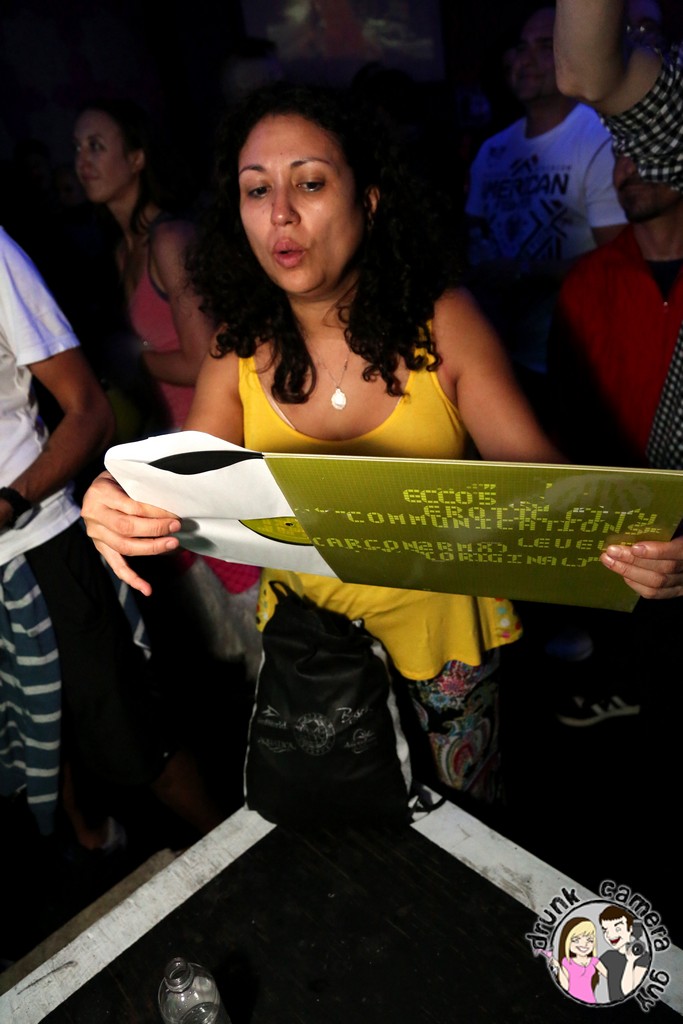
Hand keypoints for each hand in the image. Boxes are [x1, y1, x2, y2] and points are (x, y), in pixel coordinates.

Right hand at [81, 471, 181, 595]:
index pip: (132, 506)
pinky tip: (147, 589)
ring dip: (152, 548)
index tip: (174, 512)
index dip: (155, 512)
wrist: (95, 488)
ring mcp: (96, 534)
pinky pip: (116, 566)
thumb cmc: (117, 480)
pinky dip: (132, 579)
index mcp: (100, 493)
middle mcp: (93, 515)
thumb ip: (141, 487)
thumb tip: (172, 501)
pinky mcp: (101, 548)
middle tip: (176, 526)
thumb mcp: (125, 475)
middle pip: (127, 528)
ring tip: (172, 544)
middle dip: (155, 529)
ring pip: (124, 547)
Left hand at [600, 536, 682, 598]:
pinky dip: (636, 585)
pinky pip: (655, 593)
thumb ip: (661, 528)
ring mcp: (681, 582)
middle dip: (633, 561)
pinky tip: (623, 575)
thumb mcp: (673, 529)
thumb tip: (634, 521)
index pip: (676, 551)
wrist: (680, 555)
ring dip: (629, 572)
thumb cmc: (673, 535)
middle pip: (662, 568)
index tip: (635, 548)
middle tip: (611, 551)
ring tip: (609, 561)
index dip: (656, 551)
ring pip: (656, 583)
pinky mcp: (674, 591)